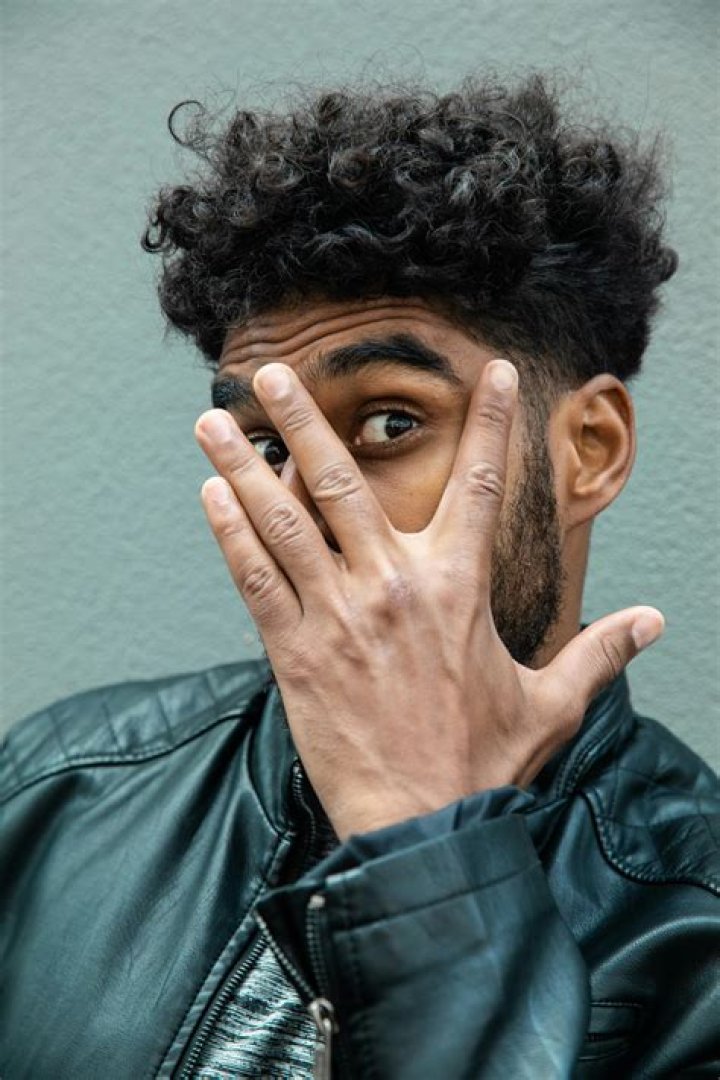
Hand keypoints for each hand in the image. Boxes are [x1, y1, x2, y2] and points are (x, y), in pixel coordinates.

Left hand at [195, 359, 663, 839]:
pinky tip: (211, 496)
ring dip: (245, 466)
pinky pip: (256, 579)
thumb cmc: (482, 763)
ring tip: (213, 422)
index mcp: (458, 586)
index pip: (481, 483)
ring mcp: (338, 614)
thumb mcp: (551, 704)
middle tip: (273, 373)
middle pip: (343, 481)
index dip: (489, 422)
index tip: (486, 370)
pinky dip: (231, 534)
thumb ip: (598, 652)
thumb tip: (654, 621)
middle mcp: (393, 584)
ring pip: (284, 521)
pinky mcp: (295, 651)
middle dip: (305, 420)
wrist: (421, 828)